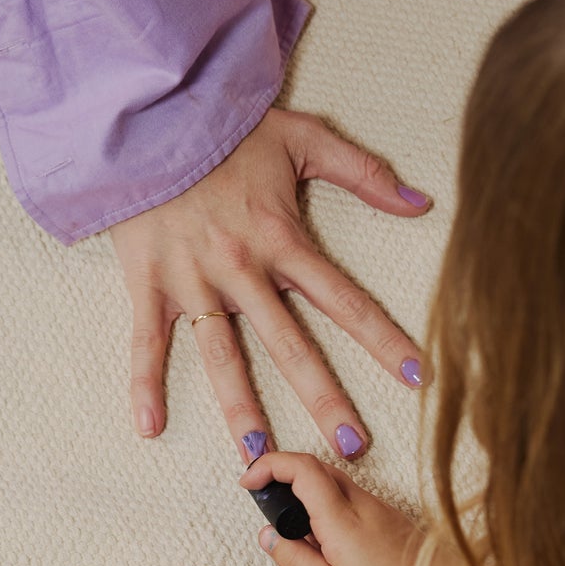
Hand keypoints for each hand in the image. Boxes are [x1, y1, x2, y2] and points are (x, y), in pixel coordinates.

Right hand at [108, 107, 429, 460]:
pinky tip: (149, 425)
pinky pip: (146, 339)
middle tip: (351, 447)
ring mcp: (194, 279)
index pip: (345, 301)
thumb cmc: (225, 126)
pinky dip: (143, 382)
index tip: (419, 377)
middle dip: (324, 398)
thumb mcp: (303, 136)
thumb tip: (421, 203)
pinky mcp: (149, 281)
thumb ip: (364, 173)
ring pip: (222, 354)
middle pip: (291, 344)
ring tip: (261, 451)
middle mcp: (242, 269)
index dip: (385, 340)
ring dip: (240, 406)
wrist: (148, 113)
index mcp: (283, 239)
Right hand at [243, 451, 463, 565]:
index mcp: (343, 521)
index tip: (248, 482)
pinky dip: (328, 509)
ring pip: (335, 484)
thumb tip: (269, 537)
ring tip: (294, 536)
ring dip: (306, 495)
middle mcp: (364, 506)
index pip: (300, 468)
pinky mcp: (393, 522)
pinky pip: (352, 501)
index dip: (268, 465)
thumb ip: (297, 563)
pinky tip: (326, 545)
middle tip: (264, 505)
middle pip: (317, 467)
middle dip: (283, 476)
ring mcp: (382, 511)